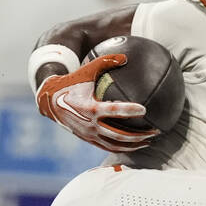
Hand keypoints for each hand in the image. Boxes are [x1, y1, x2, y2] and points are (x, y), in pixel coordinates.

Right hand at [36, 54, 155, 151]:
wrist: (49, 101)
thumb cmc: (71, 82)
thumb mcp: (86, 70)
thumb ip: (106, 61)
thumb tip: (126, 57)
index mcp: (91, 107)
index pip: (114, 111)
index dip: (129, 110)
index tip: (145, 110)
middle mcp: (91, 124)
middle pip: (120, 135)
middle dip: (140, 136)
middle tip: (156, 131)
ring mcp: (89, 134)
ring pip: (115, 145)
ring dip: (134, 145)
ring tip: (150, 142)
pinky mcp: (88, 139)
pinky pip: (108, 147)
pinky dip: (122, 148)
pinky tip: (135, 145)